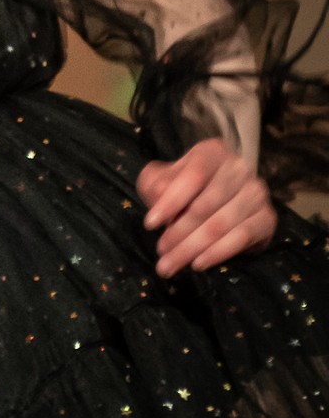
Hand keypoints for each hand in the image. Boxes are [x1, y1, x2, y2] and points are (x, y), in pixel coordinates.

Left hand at [138, 138, 275, 276]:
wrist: (214, 204)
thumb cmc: (181, 190)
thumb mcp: (159, 181)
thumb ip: (155, 184)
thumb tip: (161, 194)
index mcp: (213, 152)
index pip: (194, 176)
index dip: (171, 201)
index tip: (150, 224)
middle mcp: (239, 168)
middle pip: (205, 205)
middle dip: (178, 233)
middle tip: (160, 253)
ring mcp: (256, 193)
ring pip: (221, 224)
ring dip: (192, 248)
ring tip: (170, 264)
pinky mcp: (267, 218)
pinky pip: (242, 237)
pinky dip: (218, 252)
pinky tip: (198, 263)